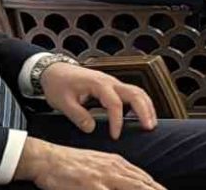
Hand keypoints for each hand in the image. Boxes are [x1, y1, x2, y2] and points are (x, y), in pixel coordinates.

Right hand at [14, 137, 165, 189]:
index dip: (156, 188)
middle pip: (143, 184)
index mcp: (117, 164)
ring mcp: (104, 178)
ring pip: (132, 187)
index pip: (144, 178)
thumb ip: (115, 173)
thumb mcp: (99, 164)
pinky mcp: (91, 185)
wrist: (47, 158)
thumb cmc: (71, 163)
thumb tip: (131, 181)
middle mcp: (114, 169)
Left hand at [40, 61, 156, 138]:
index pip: (115, 104)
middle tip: (149, 127)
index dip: (117, 121)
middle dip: (145, 110)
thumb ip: (78, 115)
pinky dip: (140, 103)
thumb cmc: (58, 84)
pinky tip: (141, 115)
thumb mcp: (62, 102)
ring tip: (150, 122)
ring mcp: (113, 83)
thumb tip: (91, 128)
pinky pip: (132, 93)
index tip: (115, 135)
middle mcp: (110, 82)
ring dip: (146, 106)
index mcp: (99, 84)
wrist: (55, 70)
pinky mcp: (112, 86)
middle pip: (136, 93)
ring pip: (138, 92)